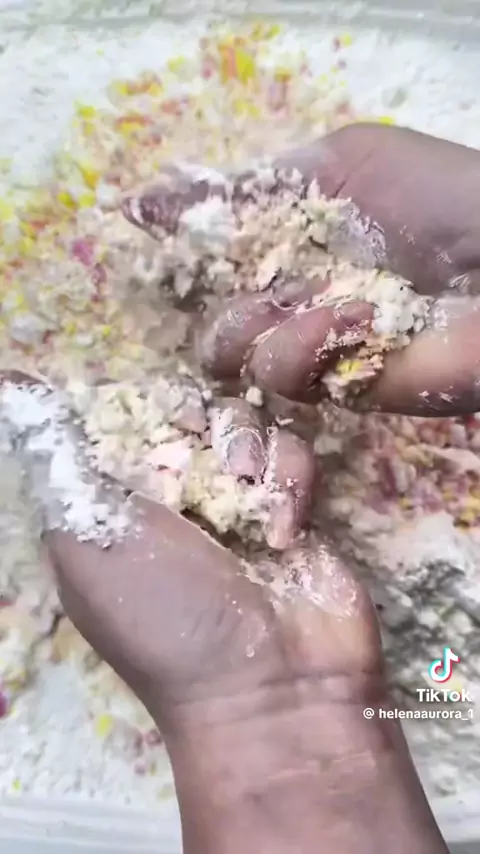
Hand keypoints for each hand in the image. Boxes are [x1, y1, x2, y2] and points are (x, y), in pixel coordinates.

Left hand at [0, 373, 380, 725]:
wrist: (269, 689)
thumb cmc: (165, 620)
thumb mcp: (88, 542)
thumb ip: (56, 464)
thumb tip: (11, 384)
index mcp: (118, 499)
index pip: (126, 414)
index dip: (143, 405)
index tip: (157, 424)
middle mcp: (175, 493)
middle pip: (189, 408)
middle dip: (200, 426)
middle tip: (204, 463)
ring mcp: (237, 499)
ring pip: (243, 422)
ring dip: (248, 453)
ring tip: (247, 498)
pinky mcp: (290, 507)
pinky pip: (291, 454)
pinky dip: (288, 483)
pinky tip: (284, 531)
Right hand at [124, 124, 479, 415]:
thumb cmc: (436, 195)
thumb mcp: (338, 164)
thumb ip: (248, 190)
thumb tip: (145, 202)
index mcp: (286, 251)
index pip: (211, 267)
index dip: (185, 256)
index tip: (148, 228)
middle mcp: (289, 305)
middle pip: (211, 330)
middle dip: (218, 309)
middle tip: (257, 287)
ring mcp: (314, 351)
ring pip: (234, 356)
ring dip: (258, 324)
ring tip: (330, 301)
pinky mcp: (343, 388)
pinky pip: (287, 374)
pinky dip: (306, 343)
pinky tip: (356, 320)